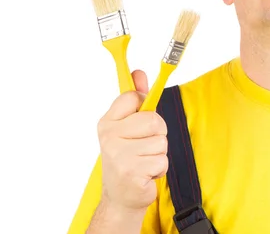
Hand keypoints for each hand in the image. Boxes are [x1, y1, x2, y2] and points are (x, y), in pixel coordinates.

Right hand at [96, 69, 167, 212]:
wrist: (120, 196)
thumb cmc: (127, 156)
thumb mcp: (127, 126)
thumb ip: (135, 99)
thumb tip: (138, 73)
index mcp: (107, 122)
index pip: (133, 97)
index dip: (144, 106)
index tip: (139, 118)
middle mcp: (109, 137)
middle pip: (154, 119)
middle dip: (158, 133)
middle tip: (144, 145)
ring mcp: (119, 156)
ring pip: (161, 142)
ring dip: (158, 153)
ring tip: (144, 161)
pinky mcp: (132, 173)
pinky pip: (162, 160)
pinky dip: (159, 169)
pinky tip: (145, 174)